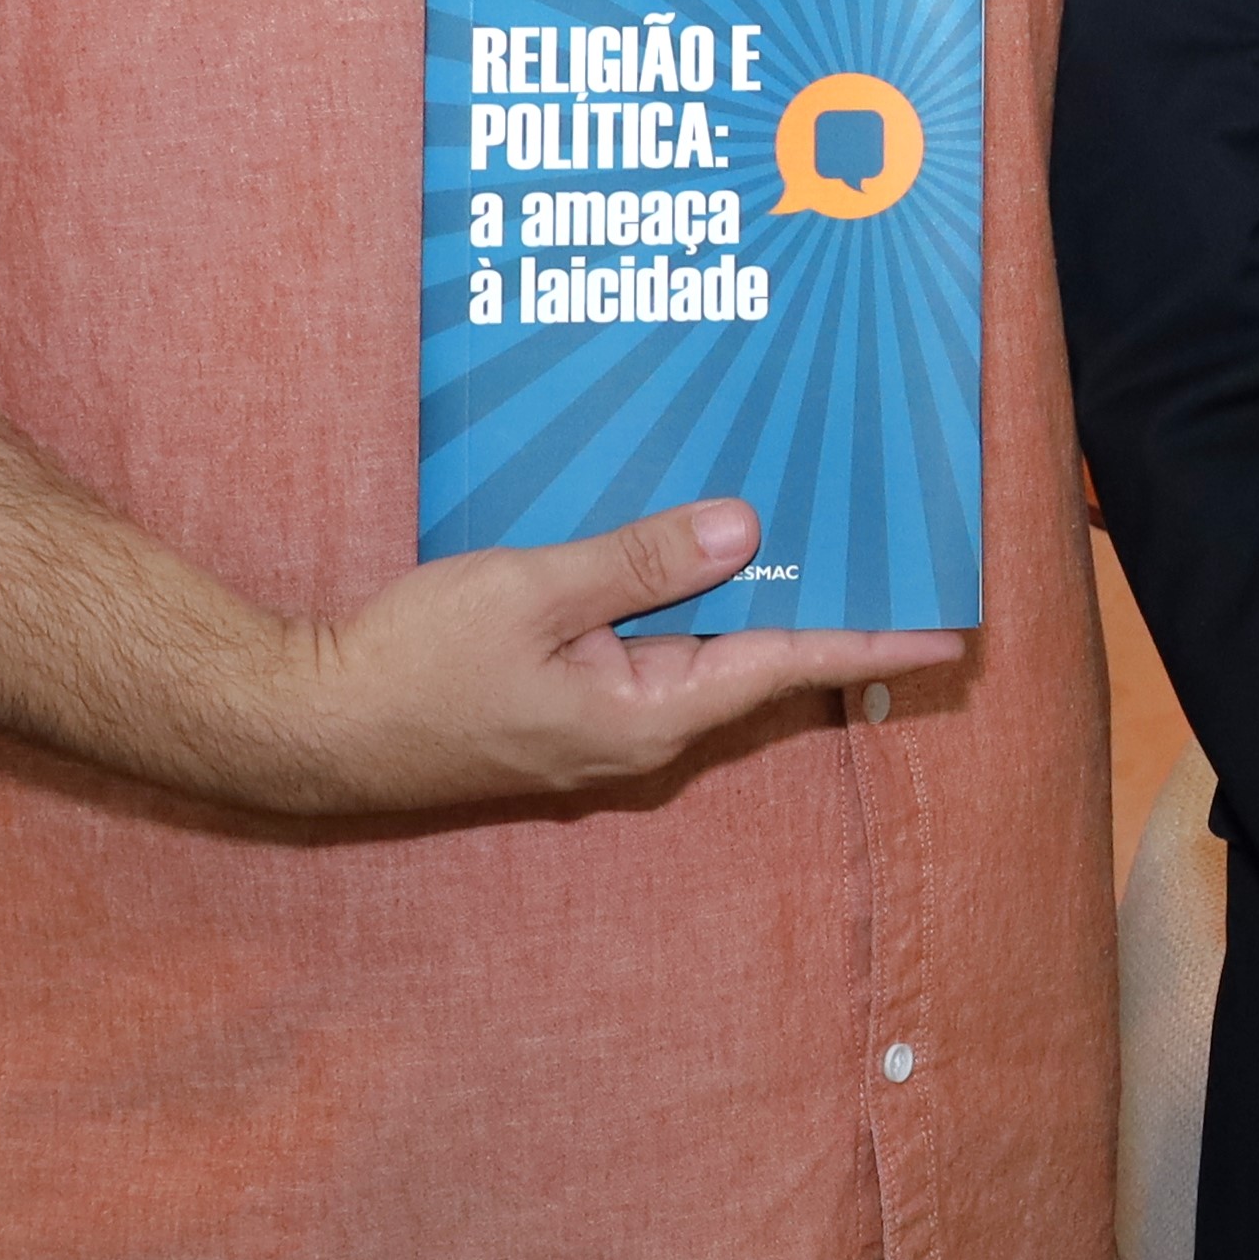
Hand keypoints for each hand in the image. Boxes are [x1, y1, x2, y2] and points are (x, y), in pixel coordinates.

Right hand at [271, 498, 966, 815]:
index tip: (949, 627)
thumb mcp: (532, 593)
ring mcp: (600, 721)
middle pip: (755, 658)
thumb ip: (640, 562)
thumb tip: (746, 529)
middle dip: (821, 604)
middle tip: (893, 549)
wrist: (308, 723)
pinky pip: (646, 645)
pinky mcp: (563, 701)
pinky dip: (679, 596)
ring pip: (699, 647)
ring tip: (817, 531)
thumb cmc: (413, 665)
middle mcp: (639, 730)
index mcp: (648, 715)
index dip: (870, 639)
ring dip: (749, 593)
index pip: (787, 668)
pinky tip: (693, 546)